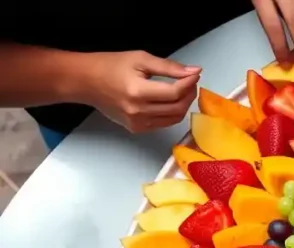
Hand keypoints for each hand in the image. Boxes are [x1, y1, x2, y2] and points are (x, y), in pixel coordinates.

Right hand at [80, 51, 199, 132]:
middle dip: (189, 94)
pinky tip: (170, 100)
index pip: (174, 93)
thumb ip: (169, 67)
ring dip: (183, 104)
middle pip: (177, 108)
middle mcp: (138, 111)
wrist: (85, 81)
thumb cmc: (110, 66)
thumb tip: (194, 71)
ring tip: (183, 90)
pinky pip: (163, 123)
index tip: (195, 74)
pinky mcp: (137, 129)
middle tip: (191, 81)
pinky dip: (172, 113)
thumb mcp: (140, 59)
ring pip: (174, 119)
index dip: (189, 83)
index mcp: (137, 92)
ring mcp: (137, 123)